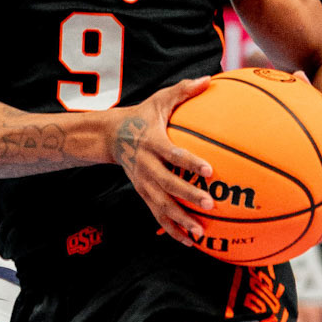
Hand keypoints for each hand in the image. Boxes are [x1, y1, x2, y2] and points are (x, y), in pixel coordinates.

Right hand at [108, 77, 213, 245]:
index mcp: (153, 143)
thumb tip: (209, 79)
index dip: (190, 163)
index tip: (209, 171)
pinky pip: (157, 215)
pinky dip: (172, 229)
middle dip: (188, 196)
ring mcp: (143, 183)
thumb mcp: (159, 100)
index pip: (173, 154)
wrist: (110, 136)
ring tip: (201, 233)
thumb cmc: (144, 116)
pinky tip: (189, 242)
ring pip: (161, 206)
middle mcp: (146, 166)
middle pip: (167, 184)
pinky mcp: (142, 194)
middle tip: (210, 204)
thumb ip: (184, 91)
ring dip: (181, 220)